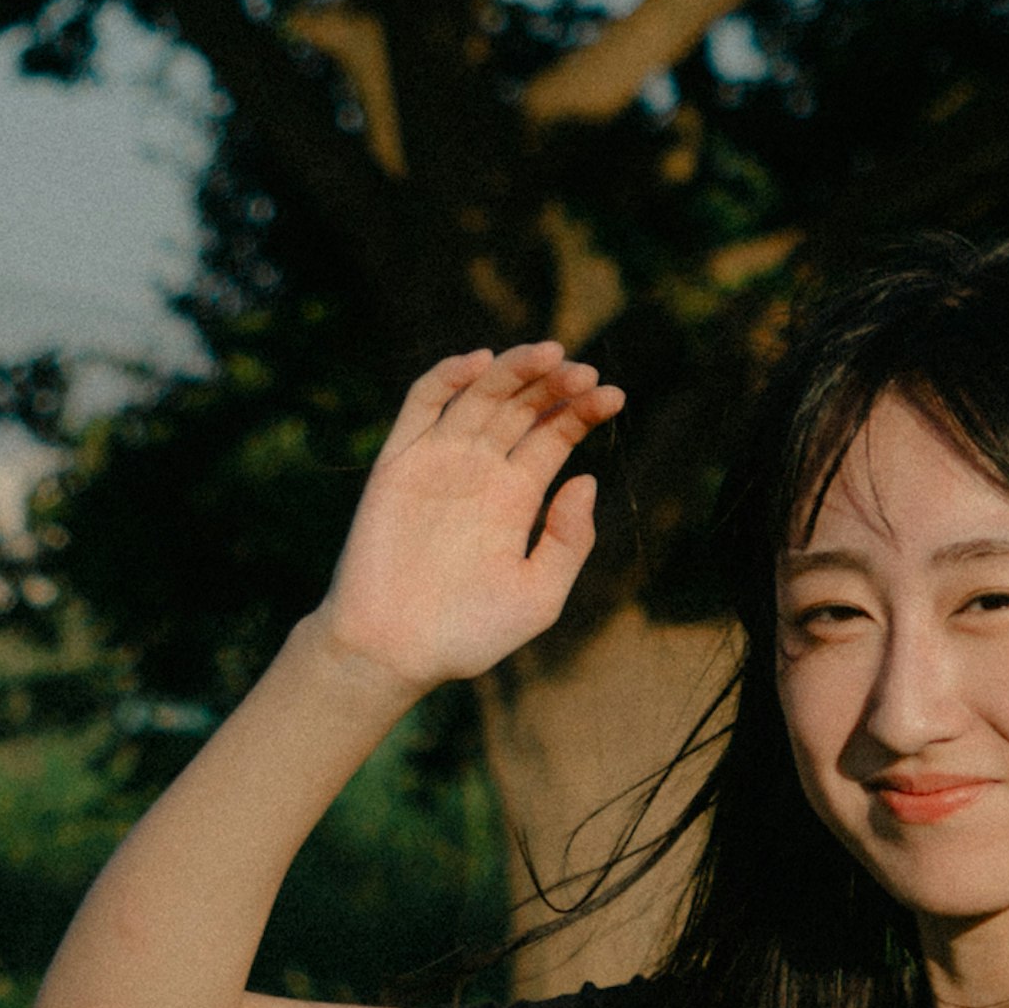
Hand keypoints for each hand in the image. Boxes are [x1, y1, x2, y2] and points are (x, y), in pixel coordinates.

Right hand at [317, 347, 624, 690]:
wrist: (393, 653)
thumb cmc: (468, 634)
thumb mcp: (539, 595)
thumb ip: (568, 540)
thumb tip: (586, 480)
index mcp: (516, 498)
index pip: (554, 435)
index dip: (582, 411)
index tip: (614, 396)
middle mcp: (481, 472)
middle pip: (523, 407)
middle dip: (555, 383)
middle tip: (585, 373)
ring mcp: (439, 462)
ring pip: (480, 395)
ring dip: (513, 368)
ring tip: (551, 355)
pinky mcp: (398, 463)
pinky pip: (421, 406)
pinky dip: (448, 376)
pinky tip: (481, 361)